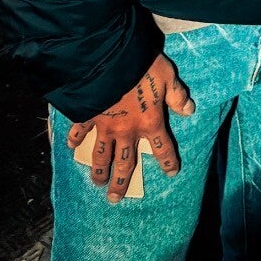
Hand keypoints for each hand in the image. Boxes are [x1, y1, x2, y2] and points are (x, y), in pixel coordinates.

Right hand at [66, 52, 194, 202]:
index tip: (171, 173)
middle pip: (125, 163)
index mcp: (150, 122)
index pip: (162, 147)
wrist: (110, 61)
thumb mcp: (168, 76)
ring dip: (99, 170)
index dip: (168, 161)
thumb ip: (177, 95)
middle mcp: (127, 130)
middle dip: (121, 182)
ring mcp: (106, 126)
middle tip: (115, 199)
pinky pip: (80, 131)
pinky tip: (71, 147)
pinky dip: (75, 139)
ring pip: (102, 155)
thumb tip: (189, 110)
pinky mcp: (88, 116)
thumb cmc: (142, 66)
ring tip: (97, 182)